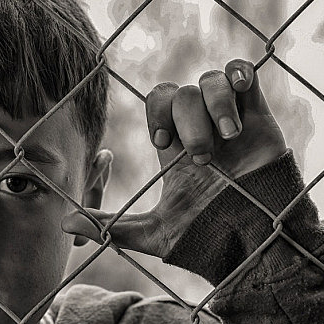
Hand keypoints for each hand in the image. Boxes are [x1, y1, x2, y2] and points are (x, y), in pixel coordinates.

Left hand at [62, 59, 286, 257]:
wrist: (256, 249)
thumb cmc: (207, 243)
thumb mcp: (153, 234)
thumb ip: (110, 225)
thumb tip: (63, 222)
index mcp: (176, 147)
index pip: (159, 103)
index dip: (156, 114)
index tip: (162, 144)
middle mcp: (201, 129)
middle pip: (180, 93)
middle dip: (185, 119)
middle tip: (198, 156)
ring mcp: (231, 122)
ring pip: (210, 82)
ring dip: (214, 107)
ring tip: (227, 141)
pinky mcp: (260, 120)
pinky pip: (246, 75)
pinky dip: (238, 77)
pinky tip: (238, 101)